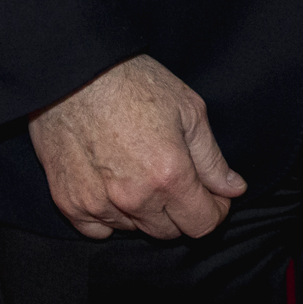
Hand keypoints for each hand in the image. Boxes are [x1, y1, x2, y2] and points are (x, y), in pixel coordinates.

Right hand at [27, 55, 245, 240]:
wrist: (74, 71)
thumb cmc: (133, 83)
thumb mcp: (188, 110)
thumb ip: (212, 159)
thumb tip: (233, 189)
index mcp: (169, 175)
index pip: (202, 224)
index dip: (215, 211)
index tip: (214, 196)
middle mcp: (134, 198)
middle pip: (169, 232)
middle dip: (182, 211)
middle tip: (178, 180)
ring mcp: (98, 204)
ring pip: (135, 229)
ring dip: (145, 212)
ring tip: (141, 173)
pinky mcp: (69, 202)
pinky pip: (98, 229)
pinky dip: (110, 217)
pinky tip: (114, 188)